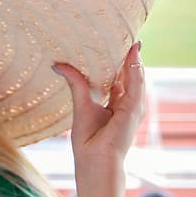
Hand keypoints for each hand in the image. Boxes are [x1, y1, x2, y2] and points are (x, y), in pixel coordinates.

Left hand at [54, 42, 144, 169]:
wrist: (96, 160)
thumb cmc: (88, 139)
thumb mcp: (81, 105)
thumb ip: (76, 83)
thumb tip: (58, 65)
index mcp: (117, 103)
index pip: (122, 77)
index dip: (122, 61)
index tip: (121, 43)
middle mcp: (128, 104)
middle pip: (131, 75)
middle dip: (131, 57)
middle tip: (130, 36)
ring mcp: (134, 107)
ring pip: (136, 77)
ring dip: (135, 59)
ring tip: (133, 41)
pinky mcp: (134, 110)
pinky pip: (136, 84)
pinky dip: (135, 69)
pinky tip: (133, 55)